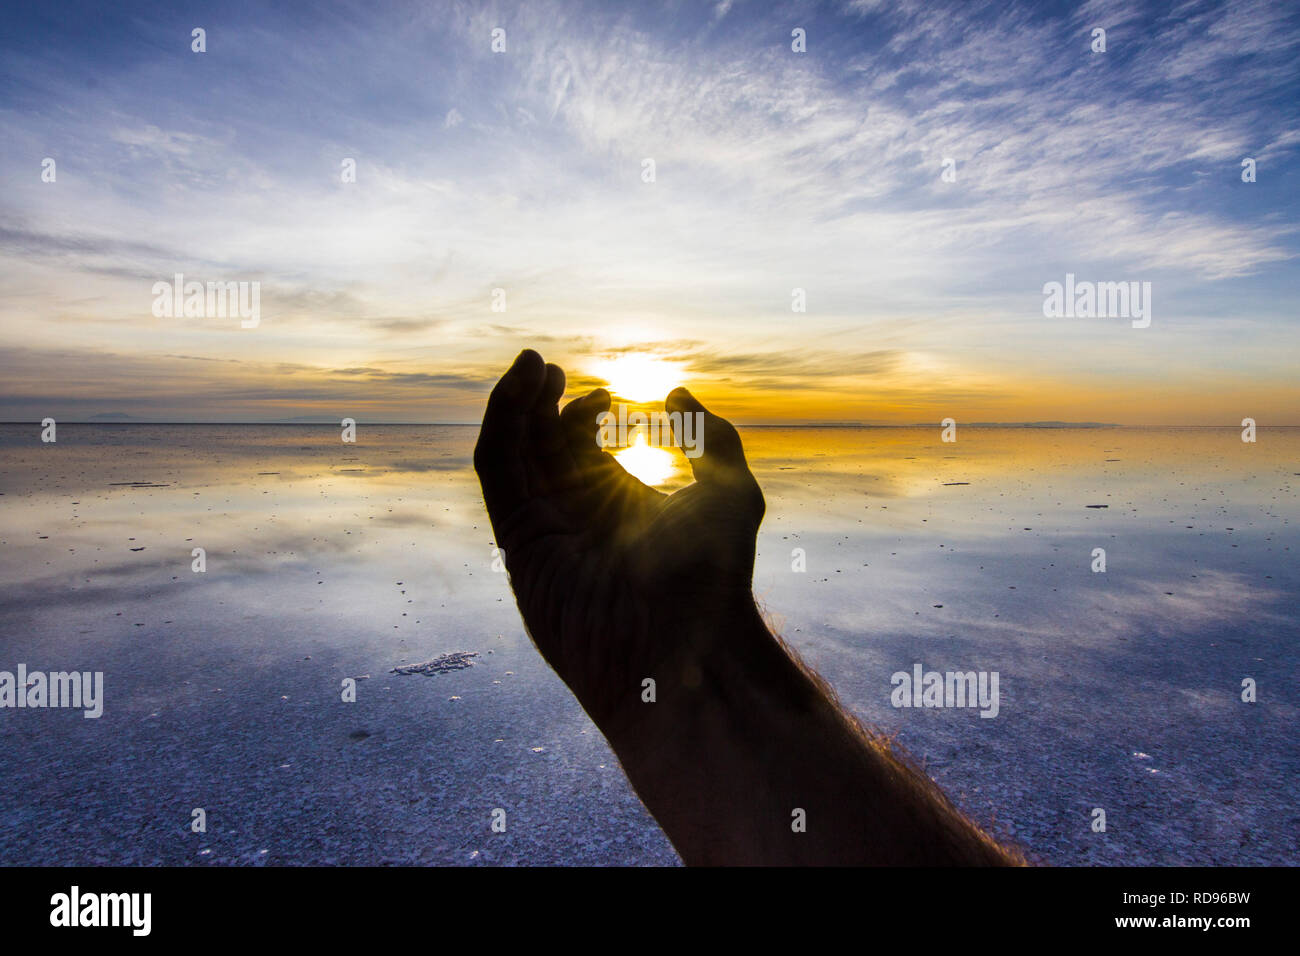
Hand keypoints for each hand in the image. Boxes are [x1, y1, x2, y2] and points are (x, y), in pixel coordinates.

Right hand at [473, 349, 764, 743]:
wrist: (683, 647)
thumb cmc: (715, 578)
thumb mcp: (729, 492)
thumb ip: (710, 439)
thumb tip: (677, 393)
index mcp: (620, 506)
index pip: (585, 448)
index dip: (587, 413)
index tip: (609, 395)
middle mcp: (578, 517)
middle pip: (543, 447)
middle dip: (542, 403)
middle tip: (549, 367)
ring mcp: (545, 530)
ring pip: (515, 455)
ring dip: (516, 408)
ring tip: (533, 366)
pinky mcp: (520, 543)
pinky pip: (498, 477)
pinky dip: (500, 431)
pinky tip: (517, 395)